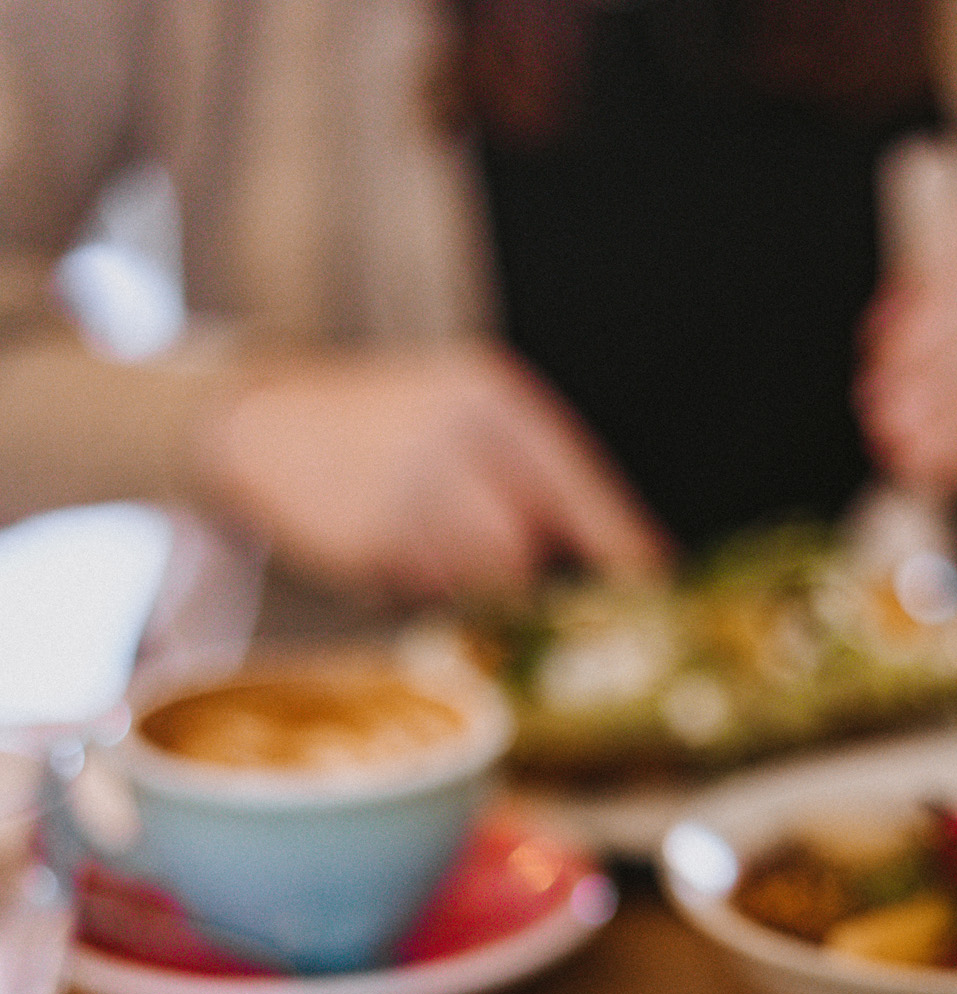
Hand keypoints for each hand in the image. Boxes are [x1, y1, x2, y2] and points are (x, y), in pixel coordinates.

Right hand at [198, 342, 671, 598]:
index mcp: (493, 400)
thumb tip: (613, 554)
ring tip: (417, 540)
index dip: (619, 540)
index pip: (577, 483)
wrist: (262, 423)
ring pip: (477, 576)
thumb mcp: (459, 416)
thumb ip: (526, 475)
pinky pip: (424, 589)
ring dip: (460, 577)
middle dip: (520, 573)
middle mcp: (460, 437)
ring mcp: (414, 487)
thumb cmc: (378, 428)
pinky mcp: (373, 534)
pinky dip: (413, 582)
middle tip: (481, 565)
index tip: (654, 583)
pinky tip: (380, 541)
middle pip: (529, 546)